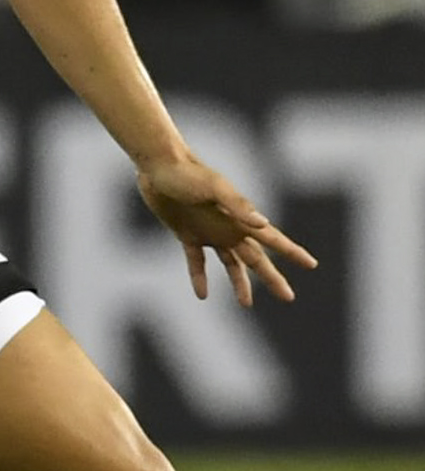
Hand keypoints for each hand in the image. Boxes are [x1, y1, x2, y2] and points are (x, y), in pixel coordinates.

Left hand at [135, 155, 316, 307]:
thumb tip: (264, 223)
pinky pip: (196, 261)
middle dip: (273, 278)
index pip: (273, 239)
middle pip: (256, 259)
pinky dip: (199, 277)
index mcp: (240, 218)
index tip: (312, 264)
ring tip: (246, 304)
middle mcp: (229, 228)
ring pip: (230, 264)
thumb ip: (238, 205)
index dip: (292, 252)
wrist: (158, 167)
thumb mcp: (214, 188)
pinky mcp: (186, 234)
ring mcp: (209, 232)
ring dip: (239, 283)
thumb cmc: (188, 174)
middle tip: (288, 297)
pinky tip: (203, 295)